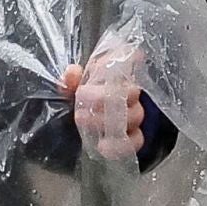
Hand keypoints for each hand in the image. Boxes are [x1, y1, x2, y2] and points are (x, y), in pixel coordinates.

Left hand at [61, 41, 145, 161]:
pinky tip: (102, 145)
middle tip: (81, 96)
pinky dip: (119, 145)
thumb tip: (72, 73)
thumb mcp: (74, 88)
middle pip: (131, 92)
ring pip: (133, 116)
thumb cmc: (82, 101)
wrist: (86, 127)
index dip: (123, 59)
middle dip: (104, 95)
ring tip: (81, 117)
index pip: (127, 62)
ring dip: (106, 118)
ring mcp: (134, 117)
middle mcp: (129, 94)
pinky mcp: (134, 138)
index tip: (115, 61)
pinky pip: (135, 142)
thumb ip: (72, 80)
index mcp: (115, 75)